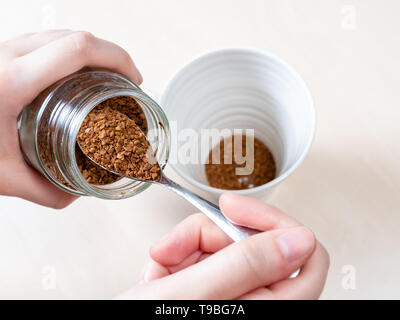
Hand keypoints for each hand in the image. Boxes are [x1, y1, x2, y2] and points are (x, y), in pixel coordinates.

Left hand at [0, 30, 141, 207]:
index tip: (133, 77)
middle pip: (75, 35)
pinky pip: (45, 41)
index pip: (77, 49)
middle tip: (126, 79)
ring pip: (60, 34)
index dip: (116, 57)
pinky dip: (71, 52)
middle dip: (111, 54)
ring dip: (92, 51)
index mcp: (11, 80)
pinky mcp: (0, 53)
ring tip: (107, 76)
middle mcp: (7, 55)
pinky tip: (76, 74)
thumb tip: (75, 194)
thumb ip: (43, 190)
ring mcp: (2, 50)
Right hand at [119, 193, 329, 299]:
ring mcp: (235, 296)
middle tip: (172, 245)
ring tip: (156, 268)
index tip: (231, 208)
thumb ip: (247, 266)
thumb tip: (301, 240)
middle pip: (253, 243)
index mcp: (269, 309)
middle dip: (206, 235)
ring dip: (183, 248)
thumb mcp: (193, 295)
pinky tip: (156, 276)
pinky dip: (175, 258)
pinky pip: (204, 256)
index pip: (306, 254)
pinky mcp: (213, 289)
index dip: (271, 222)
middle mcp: (258, 303)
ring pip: (224, 246)